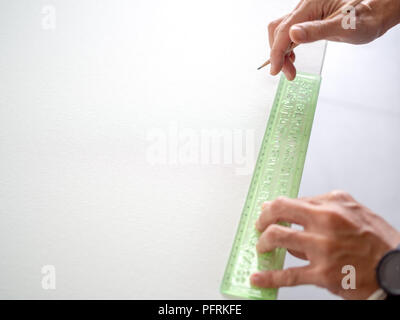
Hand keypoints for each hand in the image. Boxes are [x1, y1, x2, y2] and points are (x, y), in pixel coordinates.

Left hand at [250, 190, 399, 298]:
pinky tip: (258, 278)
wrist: (395, 270)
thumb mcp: (353, 210)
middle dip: (262, 219)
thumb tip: (294, 206)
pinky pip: (288, 275)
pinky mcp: (322, 274)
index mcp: (331, 207)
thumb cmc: (376, 240)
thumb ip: (323, 204)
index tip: (266, 211)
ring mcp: (322, 249)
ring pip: (278, 238)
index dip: (273, 207)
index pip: (290, 202)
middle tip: (259, 226)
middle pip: (278, 213)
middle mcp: (324, 224)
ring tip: (262, 247)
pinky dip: (269, 277)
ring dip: (263, 243)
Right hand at [268, 0, 399, 79]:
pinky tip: (292, 58)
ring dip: (281, 53)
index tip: (275, 70)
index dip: (277, 52)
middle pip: (278, 31)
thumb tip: (293, 34)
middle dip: (278, 54)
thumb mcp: (343, 27)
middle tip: (287, 73)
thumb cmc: (365, 19)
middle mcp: (304, 8)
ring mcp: (304, 15)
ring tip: (290, 70)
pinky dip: (286, 48)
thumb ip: (317, 31)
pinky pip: (288, 34)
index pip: (284, 30)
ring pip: (281, 33)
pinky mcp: (307, 21)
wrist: (374, 15)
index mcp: (310, 5)